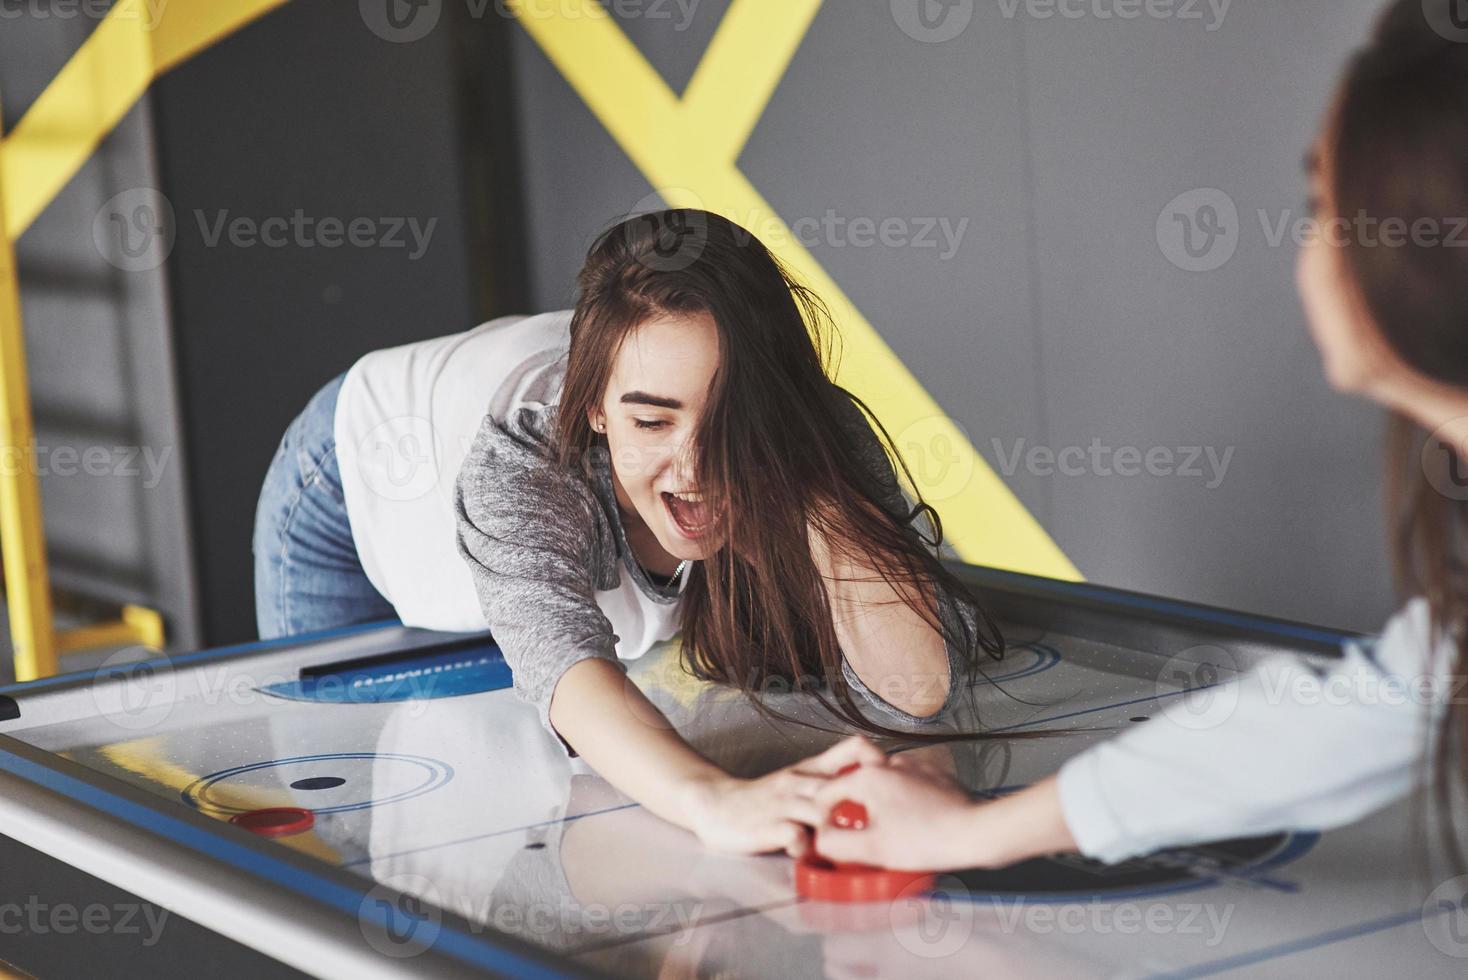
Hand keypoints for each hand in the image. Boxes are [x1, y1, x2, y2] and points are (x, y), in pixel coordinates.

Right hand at [680, 736, 885, 856]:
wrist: (715, 803)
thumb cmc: (763, 798)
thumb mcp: (799, 778)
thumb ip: (830, 778)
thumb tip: (874, 785)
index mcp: (812, 770)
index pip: (851, 751)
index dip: (877, 760)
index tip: (895, 778)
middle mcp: (801, 783)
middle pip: (843, 783)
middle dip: (868, 800)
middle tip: (890, 821)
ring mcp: (784, 804)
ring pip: (821, 808)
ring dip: (840, 825)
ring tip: (856, 844)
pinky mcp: (768, 826)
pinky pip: (793, 835)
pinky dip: (808, 845)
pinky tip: (813, 854)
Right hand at [812, 744, 980, 871]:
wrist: (975, 831)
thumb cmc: (926, 840)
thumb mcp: (873, 849)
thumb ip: (836, 843)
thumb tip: (820, 838)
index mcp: (868, 777)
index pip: (827, 792)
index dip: (825, 815)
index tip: (834, 833)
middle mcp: (889, 763)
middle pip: (855, 779)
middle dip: (853, 802)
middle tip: (860, 826)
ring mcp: (914, 765)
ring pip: (884, 778)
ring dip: (880, 799)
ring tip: (891, 827)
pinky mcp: (934, 773)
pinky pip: (909, 781)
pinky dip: (904, 797)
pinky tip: (914, 819)